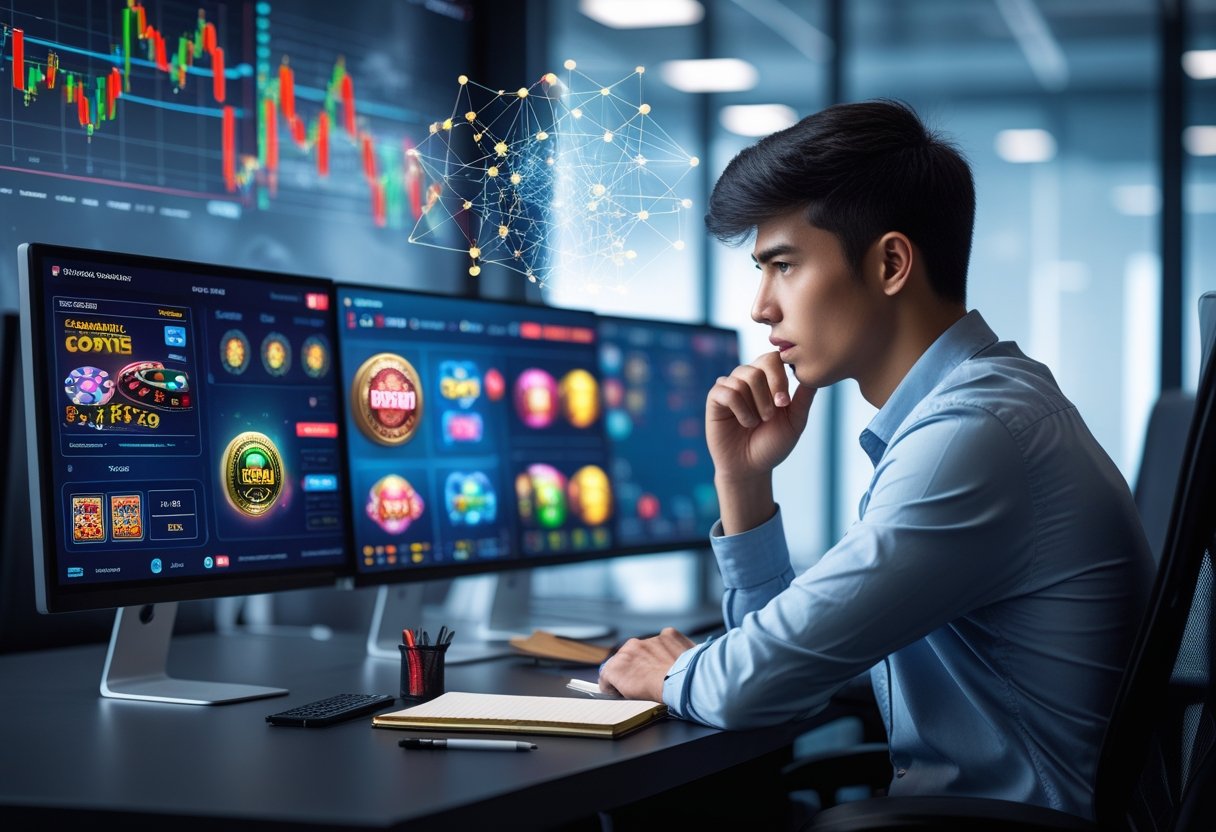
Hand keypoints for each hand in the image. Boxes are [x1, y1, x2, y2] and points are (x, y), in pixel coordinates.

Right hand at [598, 628, 694, 702]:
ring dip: (652, 658)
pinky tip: (674, 661)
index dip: (614, 683)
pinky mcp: (668, 635)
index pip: (608, 673)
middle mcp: (630, 647)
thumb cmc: (659, 694)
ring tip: (664, 673)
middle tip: (646, 682)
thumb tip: (623, 685)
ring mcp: (650, 640)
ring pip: (648, 649)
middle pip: (628, 658)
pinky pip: (665, 641)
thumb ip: (622, 686)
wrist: (685, 682)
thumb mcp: (630, 697)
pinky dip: (669, 649)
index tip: (620, 688)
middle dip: (634, 668)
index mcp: (617, 665)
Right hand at [706, 351, 815, 484]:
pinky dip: (740, 409)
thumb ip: (804, 398)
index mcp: (767, 380)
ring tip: (757, 422)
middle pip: (759, 365)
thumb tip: (815, 375)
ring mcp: (730, 387)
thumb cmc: (772, 444)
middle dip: (769, 391)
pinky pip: (727, 391)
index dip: (779, 376)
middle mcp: (747, 379)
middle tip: (771, 415)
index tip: (784, 402)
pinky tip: (744, 422)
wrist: (750, 467)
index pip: (773, 358)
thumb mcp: (795, 422)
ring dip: (755, 404)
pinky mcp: (714, 399)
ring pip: (743, 377)